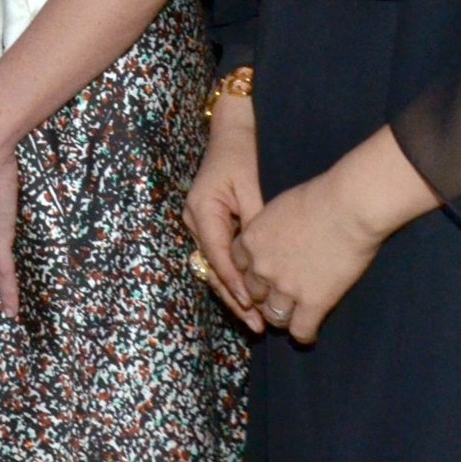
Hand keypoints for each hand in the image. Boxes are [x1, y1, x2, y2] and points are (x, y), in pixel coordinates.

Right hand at [182, 95, 265, 328]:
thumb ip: (257, 224)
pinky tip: (249, 298)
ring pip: (214, 268)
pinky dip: (233, 278)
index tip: (252, 305)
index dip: (234, 284)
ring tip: (253, 320)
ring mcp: (198, 225)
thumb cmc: (242, 158)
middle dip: (233, 299)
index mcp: (202, 211)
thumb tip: (265, 260)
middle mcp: (195, 221)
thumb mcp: (252, 189)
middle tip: (255, 325)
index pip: (218, 257)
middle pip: (212, 270)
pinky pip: (219, 259)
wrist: (230, 136)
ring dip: (233, 293)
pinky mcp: (208, 226)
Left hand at [230, 171, 388, 343]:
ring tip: (294, 318)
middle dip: (264, 296)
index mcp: (251, 240)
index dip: (251, 273)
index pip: (238, 267)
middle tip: (280, 298)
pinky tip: (309, 334)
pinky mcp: (313, 303)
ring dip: (281, 318)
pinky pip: (300, 331)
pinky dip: (304, 335)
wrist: (349, 207)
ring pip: (273, 316)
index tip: (262, 276)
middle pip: (253, 293)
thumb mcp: (279, 207)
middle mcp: (261, 267)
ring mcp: (285, 287)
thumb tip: (278, 235)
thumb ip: (271, 228)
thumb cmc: (320, 197)